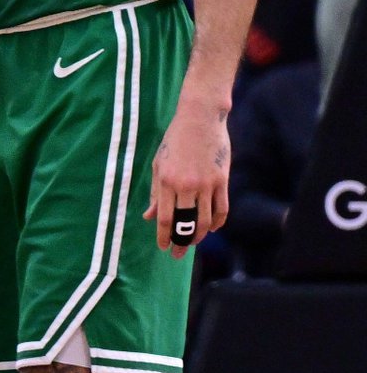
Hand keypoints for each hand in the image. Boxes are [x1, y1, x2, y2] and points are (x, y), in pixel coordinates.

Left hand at [143, 96, 230, 258]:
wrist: (199, 118)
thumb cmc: (174, 140)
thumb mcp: (159, 163)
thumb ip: (155, 192)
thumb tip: (149, 216)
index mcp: (166, 180)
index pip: (165, 218)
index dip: (164, 236)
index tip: (163, 248)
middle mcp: (186, 185)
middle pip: (186, 224)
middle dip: (181, 242)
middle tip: (177, 253)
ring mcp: (207, 184)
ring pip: (206, 221)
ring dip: (199, 235)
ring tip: (193, 241)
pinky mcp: (223, 181)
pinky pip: (222, 210)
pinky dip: (218, 223)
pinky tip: (212, 228)